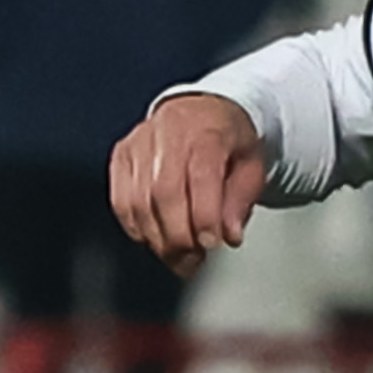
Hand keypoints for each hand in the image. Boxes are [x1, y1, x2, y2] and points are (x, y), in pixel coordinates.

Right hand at [108, 92, 271, 263]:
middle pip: (164, 193)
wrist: (202, 110)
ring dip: (157, 239)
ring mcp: (140, 142)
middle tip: (192, 262)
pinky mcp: (122, 155)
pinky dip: (136, 227)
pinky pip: (121, 201)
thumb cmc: (228, 141)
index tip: (212, 244)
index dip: (204, 216)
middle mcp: (168, 132)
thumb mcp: (251, 166)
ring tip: (177, 258)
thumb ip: (240, 201)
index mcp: (207, 130)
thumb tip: (229, 236)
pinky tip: (154, 239)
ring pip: (138, 201)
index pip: (201, 176)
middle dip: (178, 236)